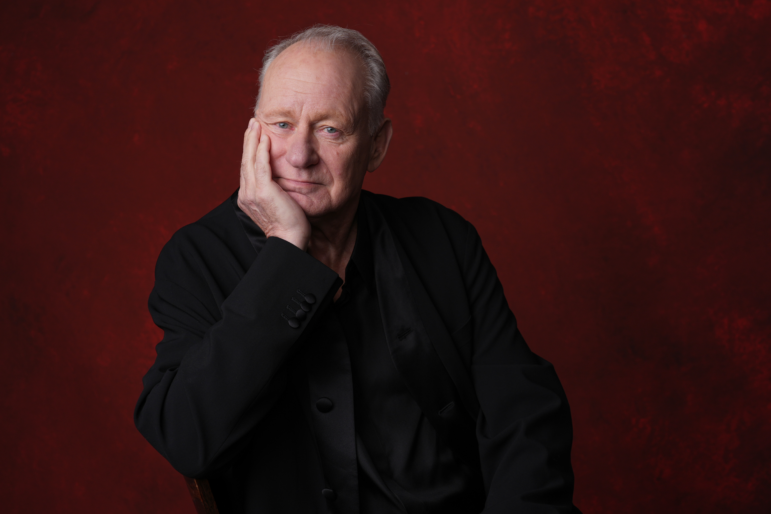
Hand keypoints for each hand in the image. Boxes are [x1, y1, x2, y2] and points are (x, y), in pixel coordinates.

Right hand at [237, 118, 310, 250]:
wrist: (290, 240)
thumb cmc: (289, 226)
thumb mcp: (277, 205)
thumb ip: (273, 191)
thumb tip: (278, 181)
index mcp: (247, 198)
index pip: (247, 168)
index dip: (249, 150)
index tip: (253, 136)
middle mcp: (246, 194)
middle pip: (245, 161)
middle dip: (248, 140)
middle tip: (252, 123)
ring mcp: (252, 193)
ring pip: (250, 160)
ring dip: (253, 139)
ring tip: (256, 124)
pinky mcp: (263, 191)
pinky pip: (260, 165)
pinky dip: (261, 150)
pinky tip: (264, 138)